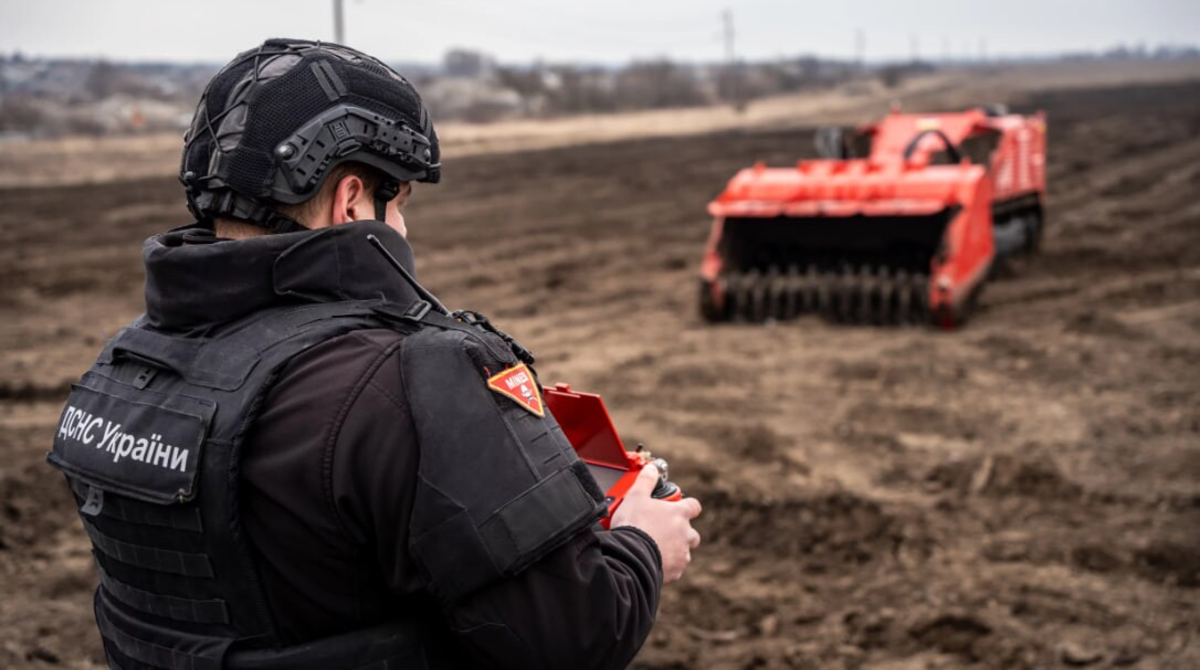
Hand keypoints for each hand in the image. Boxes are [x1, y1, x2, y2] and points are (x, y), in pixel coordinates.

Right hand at [611, 464, 701, 582]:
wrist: (630, 556)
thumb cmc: (634, 526)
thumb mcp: (635, 496)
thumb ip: (646, 481)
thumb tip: (652, 469)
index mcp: (679, 514)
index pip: (694, 506)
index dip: (687, 506)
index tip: (677, 507)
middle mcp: (685, 534)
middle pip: (692, 533)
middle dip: (681, 532)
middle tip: (663, 531)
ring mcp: (681, 553)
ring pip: (684, 551)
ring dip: (675, 549)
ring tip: (656, 547)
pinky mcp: (675, 571)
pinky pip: (676, 568)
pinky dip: (668, 565)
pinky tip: (654, 561)